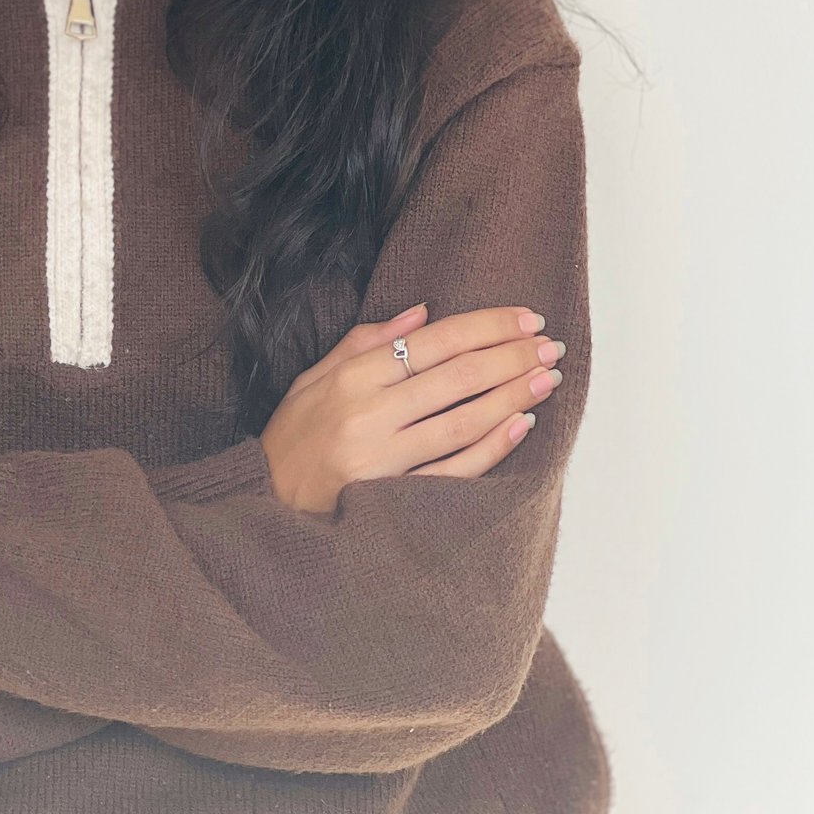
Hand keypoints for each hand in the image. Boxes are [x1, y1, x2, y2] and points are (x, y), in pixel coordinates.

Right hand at [258, 303, 566, 515]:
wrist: (263, 501)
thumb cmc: (292, 436)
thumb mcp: (313, 377)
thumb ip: (365, 341)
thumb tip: (423, 312)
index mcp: (351, 378)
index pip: (433, 342)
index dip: (486, 326)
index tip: (526, 318)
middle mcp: (369, 414)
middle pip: (457, 377)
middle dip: (511, 356)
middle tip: (550, 345)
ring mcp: (383, 459)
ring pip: (463, 420)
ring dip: (512, 396)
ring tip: (547, 378)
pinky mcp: (394, 498)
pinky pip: (454, 470)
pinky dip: (492, 447)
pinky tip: (520, 425)